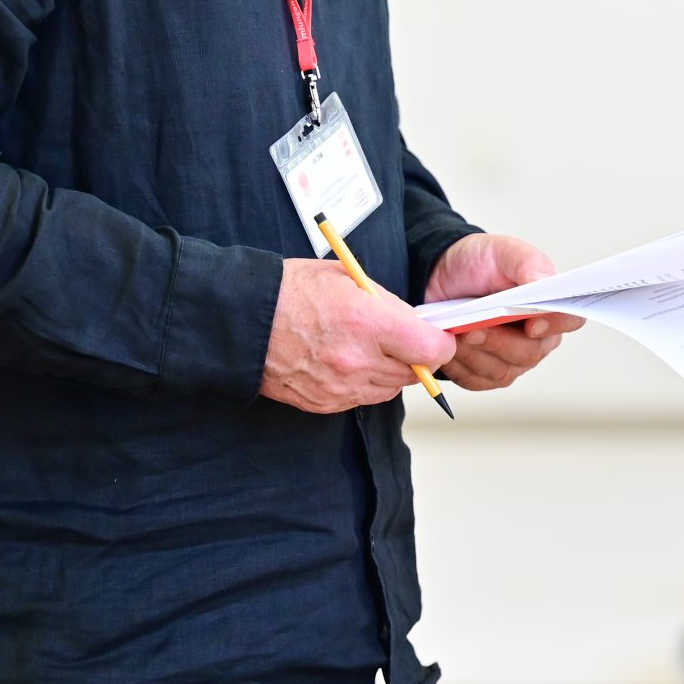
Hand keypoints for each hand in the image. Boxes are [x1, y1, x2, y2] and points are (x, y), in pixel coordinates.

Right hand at [259, 258, 458, 413]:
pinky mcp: (325, 403)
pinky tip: (345, 361)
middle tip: (400, 337)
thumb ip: (388, 304)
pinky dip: (363, 383)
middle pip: (413, 372)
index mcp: (367, 324)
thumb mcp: (348, 279)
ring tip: (367, 346)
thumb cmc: (291, 291)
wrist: (242, 321)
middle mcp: (357, 361)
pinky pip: (362, 399)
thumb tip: (415, 322)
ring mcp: (340, 387)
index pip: (431, 349)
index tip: (438, 336)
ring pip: (390, 388)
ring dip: (390, 371)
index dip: (440, 342)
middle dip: (415, 355)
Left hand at [423, 232, 582, 392]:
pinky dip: (460, 365)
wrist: (439, 277)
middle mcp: (537, 337)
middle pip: (531, 352)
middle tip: (474, 327)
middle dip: (500, 341)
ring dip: (476, 353)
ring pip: (503, 370)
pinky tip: (449, 347)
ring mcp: (512, 359)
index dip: (555, 324)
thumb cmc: (477, 263)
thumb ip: (527, 263)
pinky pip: (477, 379)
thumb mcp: (502, 251)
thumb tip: (544, 282)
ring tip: (456, 333)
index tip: (532, 323)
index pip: (569, 319)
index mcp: (548, 304)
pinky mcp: (485, 374)